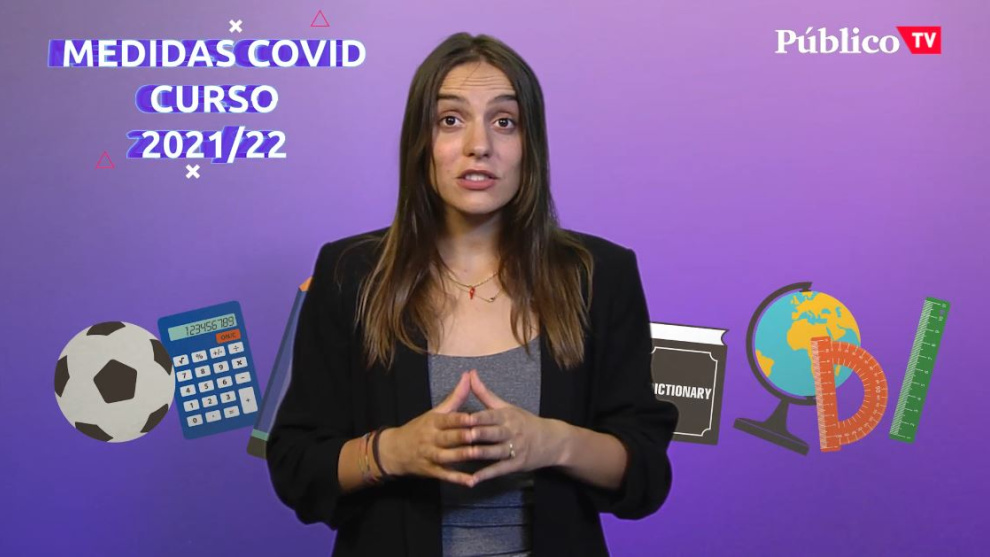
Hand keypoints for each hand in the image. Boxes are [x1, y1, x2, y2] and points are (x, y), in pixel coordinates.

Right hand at [378, 371, 478, 486]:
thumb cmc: (420, 428)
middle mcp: (431, 438)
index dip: (461, 419)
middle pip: (449, 437)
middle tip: (480, 435)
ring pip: (448, 456)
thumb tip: (468, 375)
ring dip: (463, 456)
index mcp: (433, 422)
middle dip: (464, 437)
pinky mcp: (432, 471)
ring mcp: (430, 456)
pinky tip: (472, 481)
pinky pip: (446, 475)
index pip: (448, 419)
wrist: (394, 451)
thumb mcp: (436, 412)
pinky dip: (458, 479)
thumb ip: (455, 396)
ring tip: (479, 455)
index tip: (474, 417)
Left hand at [466, 369, 568, 483]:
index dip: (477, 417)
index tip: (463, 417)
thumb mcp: (506, 406)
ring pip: (495, 452)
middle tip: (463, 435)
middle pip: (493, 433)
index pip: (490, 416)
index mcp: (507, 416)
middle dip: (479, 434)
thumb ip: (484, 393)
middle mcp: (511, 431)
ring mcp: (515, 449)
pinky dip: (486, 475)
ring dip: (481, 454)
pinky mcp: (516, 464)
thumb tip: (470, 373)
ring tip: (466, 455)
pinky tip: (473, 479)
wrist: (551, 441)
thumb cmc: (523, 421)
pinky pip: (500, 469)